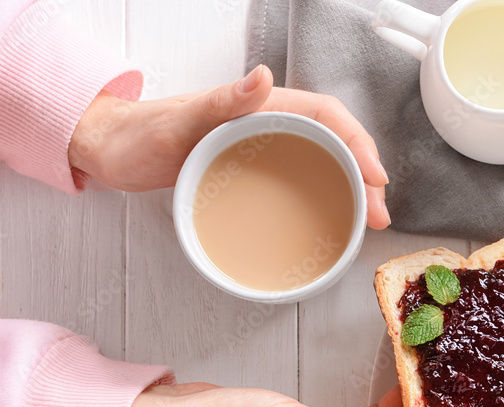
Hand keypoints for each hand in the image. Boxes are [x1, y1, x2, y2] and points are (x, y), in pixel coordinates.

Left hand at [68, 65, 390, 228]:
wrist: (112, 151)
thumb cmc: (140, 135)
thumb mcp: (179, 120)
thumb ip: (221, 101)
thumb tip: (263, 78)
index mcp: (261, 106)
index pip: (327, 116)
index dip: (358, 143)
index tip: (374, 176)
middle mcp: (269, 124)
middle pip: (335, 143)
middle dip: (366, 174)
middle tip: (380, 214)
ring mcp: (264, 149)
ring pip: (325, 163)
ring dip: (353, 190)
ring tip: (370, 221)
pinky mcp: (255, 170)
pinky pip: (304, 180)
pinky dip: (328, 198)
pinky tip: (335, 220)